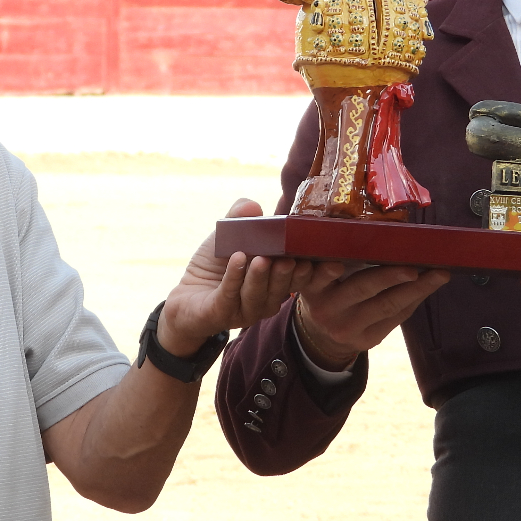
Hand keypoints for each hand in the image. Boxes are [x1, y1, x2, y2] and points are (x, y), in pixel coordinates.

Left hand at [155, 199, 316, 355]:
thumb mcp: (229, 234)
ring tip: (263, 260)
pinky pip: (230, 297)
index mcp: (277, 281)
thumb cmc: (217, 263)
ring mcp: (245, 310)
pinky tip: (238, 260)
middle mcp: (266, 299)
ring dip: (261, 277)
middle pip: (282, 289)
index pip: (303, 279)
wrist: (187, 295)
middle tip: (292, 259)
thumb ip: (241, 217)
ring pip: (258, 296)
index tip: (333, 262)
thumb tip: (254, 206)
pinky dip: (234, 278)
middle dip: (289, 275)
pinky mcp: (221, 314)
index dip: (318, 273)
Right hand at [294, 258, 450, 370]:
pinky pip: (397, 318)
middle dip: (390, 276)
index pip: (316, 278)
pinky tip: (430, 286)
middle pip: (361, 289)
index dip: (326, 272)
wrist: (323, 335)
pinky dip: (415, 298)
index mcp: (312, 287)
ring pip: (387, 306)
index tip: (337, 265)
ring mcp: (348, 327)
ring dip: (417, 289)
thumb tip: (375, 230)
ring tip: (439, 275)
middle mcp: (327, 309)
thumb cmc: (327, 291)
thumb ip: (332, 258)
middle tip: (414, 267)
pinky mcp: (368, 340)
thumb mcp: (319, 278)